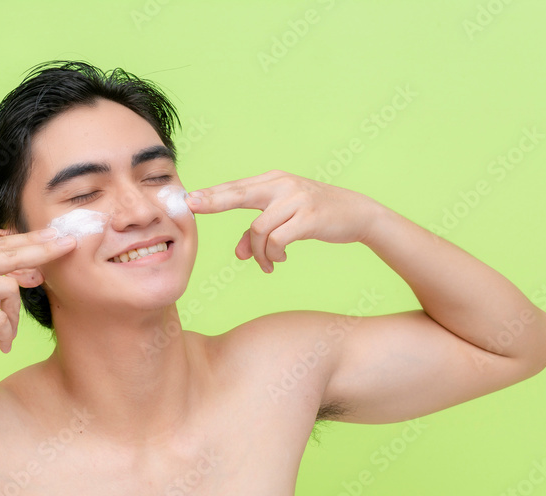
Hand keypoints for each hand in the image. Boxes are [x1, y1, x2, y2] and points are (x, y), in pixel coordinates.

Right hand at [0, 228, 75, 360]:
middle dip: (44, 250)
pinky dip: (5, 332)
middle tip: (70, 246)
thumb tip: (1, 284)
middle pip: (11, 252)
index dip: (30, 239)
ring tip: (7, 333)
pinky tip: (1, 344)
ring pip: (8, 288)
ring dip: (15, 315)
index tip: (54, 236)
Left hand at [185, 170, 384, 272]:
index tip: (188, 199)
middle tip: (192, 207)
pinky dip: (273, 255)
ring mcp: (296, 199)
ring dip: (259, 253)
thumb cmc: (316, 216)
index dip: (211, 194)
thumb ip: (259, 232)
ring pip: (259, 230)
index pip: (235, 187)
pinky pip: (277, 240)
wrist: (358, 214)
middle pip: (239, 194)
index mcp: (273, 181)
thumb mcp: (286, 218)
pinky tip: (279, 261)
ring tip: (267, 264)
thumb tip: (240, 254)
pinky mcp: (309, 217)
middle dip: (213, 201)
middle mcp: (282, 185)